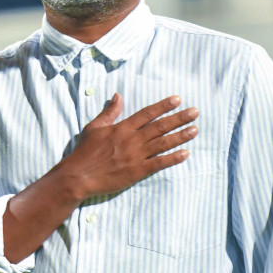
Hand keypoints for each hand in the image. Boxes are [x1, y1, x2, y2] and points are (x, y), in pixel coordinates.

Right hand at [58, 94, 197, 200]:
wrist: (78, 176)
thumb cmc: (84, 152)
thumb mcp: (94, 128)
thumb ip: (109, 113)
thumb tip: (118, 96)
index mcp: (121, 128)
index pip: (147, 113)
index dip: (163, 106)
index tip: (177, 99)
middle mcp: (132, 139)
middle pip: (160, 126)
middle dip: (179, 118)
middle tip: (195, 112)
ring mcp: (136, 155)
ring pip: (163, 143)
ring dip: (180, 136)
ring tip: (195, 129)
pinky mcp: (137, 171)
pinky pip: (159, 163)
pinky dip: (173, 158)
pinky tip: (185, 153)